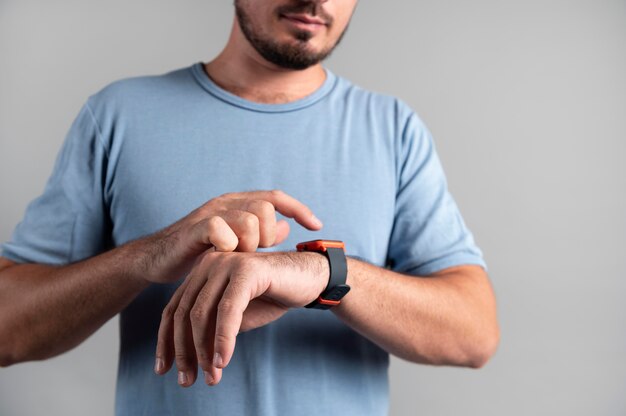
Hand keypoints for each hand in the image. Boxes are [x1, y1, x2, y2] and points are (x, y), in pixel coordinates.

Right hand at [128, 190, 322, 283]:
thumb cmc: (199, 253)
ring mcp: (210, 213)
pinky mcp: (194, 229)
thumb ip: (259, 235)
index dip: (299, 209)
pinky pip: (219, 228)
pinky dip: (228, 244)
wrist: (158, 260)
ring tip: (238, 258)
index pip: (276, 197)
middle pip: (265, 207)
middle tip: (255, 253)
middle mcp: (226, 203)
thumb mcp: (236, 244)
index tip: (317, 226)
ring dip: (249, 243)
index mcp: (238, 204)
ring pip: (247, 218)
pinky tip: (224, 256)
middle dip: (267, 234)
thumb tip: (284, 227)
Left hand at [154, 250, 327, 386]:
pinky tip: (223, 360)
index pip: (174, 309)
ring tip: (211, 377)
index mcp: (201, 272)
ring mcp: (226, 263)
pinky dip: (223, 338)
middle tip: (187, 380)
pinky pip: (228, 310)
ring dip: (204, 350)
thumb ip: (210, 331)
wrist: (310, 279)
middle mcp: (209, 263)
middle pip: (183, 313)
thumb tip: (188, 360)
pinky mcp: (246, 270)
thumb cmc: (272, 297)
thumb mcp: (235, 319)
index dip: (166, 342)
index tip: (164, 370)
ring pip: (202, 313)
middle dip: (183, 351)